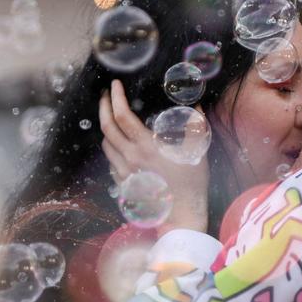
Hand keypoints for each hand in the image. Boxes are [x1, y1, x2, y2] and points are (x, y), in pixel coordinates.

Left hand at [99, 79, 209, 234]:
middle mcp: (130, 157)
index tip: (115, 85)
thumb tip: (197, 107)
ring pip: (106, 145)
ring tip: (113, 119)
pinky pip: (111, 161)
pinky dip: (112, 149)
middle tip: (106, 95)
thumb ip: (196, 126)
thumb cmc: (191, 184)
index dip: (116, 98)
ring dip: (107, 129)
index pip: (121, 116)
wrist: (180, 216)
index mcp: (145, 146)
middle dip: (103, 107)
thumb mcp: (198, 151)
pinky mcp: (123, 183)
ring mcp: (124, 171)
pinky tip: (120, 146)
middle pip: (106, 127)